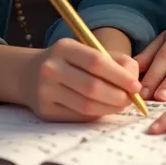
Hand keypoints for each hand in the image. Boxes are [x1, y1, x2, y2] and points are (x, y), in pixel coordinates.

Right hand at [23, 38, 140, 121]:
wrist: (29, 75)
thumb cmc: (70, 62)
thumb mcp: (88, 51)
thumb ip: (116, 61)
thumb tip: (135, 82)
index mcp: (64, 48)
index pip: (96, 62)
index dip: (119, 76)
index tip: (136, 85)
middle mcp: (51, 68)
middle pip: (92, 87)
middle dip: (118, 96)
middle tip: (131, 99)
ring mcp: (45, 91)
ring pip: (86, 105)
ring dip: (110, 108)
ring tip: (121, 105)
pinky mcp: (44, 111)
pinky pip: (77, 117)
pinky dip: (96, 115)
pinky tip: (103, 109)